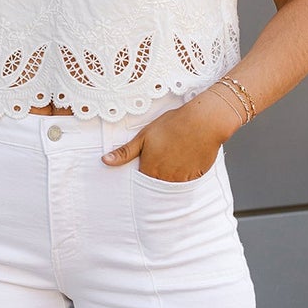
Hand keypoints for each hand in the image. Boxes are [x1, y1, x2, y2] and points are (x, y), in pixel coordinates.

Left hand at [101, 97, 225, 181]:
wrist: (203, 122)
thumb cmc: (172, 125)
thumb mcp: (144, 136)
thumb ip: (124, 152)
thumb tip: (105, 161)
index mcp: (150, 170)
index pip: (141, 181)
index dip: (142, 173)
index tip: (145, 164)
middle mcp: (164, 179)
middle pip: (156, 185)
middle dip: (155, 178)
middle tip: (161, 161)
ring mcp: (181, 179)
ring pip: (171, 185)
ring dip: (170, 178)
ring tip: (173, 159)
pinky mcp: (195, 177)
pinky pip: (186, 183)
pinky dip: (184, 176)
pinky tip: (185, 161)